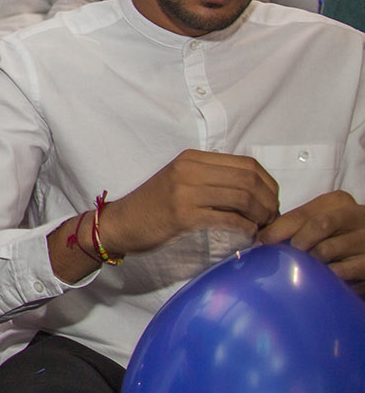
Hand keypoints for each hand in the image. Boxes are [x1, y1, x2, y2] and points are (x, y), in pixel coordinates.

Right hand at [100, 150, 280, 257]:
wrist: (121, 223)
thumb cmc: (154, 205)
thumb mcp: (181, 180)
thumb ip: (211, 177)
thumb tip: (253, 188)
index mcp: (191, 159)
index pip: (246, 163)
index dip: (268, 183)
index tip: (271, 200)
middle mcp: (189, 170)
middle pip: (248, 179)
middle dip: (269, 201)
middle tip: (271, 217)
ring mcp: (185, 192)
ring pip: (242, 198)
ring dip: (261, 216)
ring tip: (262, 227)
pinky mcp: (183, 215)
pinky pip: (228, 219)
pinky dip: (246, 228)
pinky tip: (248, 234)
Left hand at [257, 190, 364, 290]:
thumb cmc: (337, 237)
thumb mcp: (319, 222)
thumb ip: (297, 226)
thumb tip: (260, 239)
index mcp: (338, 202)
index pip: (301, 214)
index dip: (276, 229)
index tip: (259, 243)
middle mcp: (357, 216)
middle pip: (318, 226)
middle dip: (296, 244)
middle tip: (283, 257)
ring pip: (327, 250)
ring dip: (308, 263)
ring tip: (302, 269)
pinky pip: (340, 272)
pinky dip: (324, 277)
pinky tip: (320, 279)